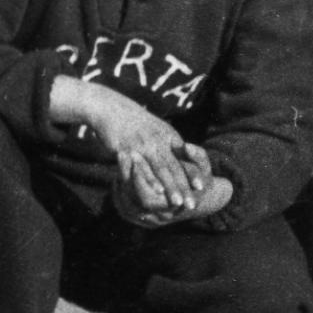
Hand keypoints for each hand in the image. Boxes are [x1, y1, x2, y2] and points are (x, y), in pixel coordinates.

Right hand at [51, 78, 204, 211]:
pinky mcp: (126, 149)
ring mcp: (142, 144)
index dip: (191, 173)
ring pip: (159, 169)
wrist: (110, 108)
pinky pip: (139, 168)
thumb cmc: (135, 121)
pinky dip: (148, 180)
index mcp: (167, 136)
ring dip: (170, 187)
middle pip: (173, 167)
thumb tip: (183, 157)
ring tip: (178, 202)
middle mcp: (158, 140)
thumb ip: (169, 143)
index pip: (183, 158)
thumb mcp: (157, 128)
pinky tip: (154, 190)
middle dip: (184, 187)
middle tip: (192, 204)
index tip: (201, 188)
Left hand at [115, 151, 233, 227]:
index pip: (148, 197)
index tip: (134, 154)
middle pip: (134, 202)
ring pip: (127, 207)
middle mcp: (161, 217)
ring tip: (117, 165)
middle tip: (121, 153)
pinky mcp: (145, 221)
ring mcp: (152, 222)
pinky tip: (117, 179)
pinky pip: (126, 210)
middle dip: (126, 177)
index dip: (139, 176)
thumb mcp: (204, 168)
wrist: (202, 201)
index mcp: (175, 206)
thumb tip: (187, 146)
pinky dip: (119, 196)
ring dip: (120, 186)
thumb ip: (198, 156)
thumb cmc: (202, 180)